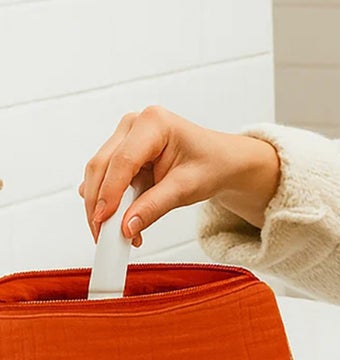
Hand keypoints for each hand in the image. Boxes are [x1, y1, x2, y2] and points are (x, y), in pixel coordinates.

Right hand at [80, 106, 279, 243]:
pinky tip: (120, 220)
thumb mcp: (187, 188)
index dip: (110, 193)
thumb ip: (154, 206)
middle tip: (103, 236)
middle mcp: (134, 124)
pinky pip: (105, 179)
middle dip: (99, 204)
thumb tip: (127, 227)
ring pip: (98, 174)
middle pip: (102, 166)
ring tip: (116, 233)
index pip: (123, 161)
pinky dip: (108, 202)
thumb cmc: (211, 165)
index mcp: (154, 122)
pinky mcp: (120, 152)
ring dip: (102, 206)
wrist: (221, 162)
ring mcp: (124, 137)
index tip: (104, 221)